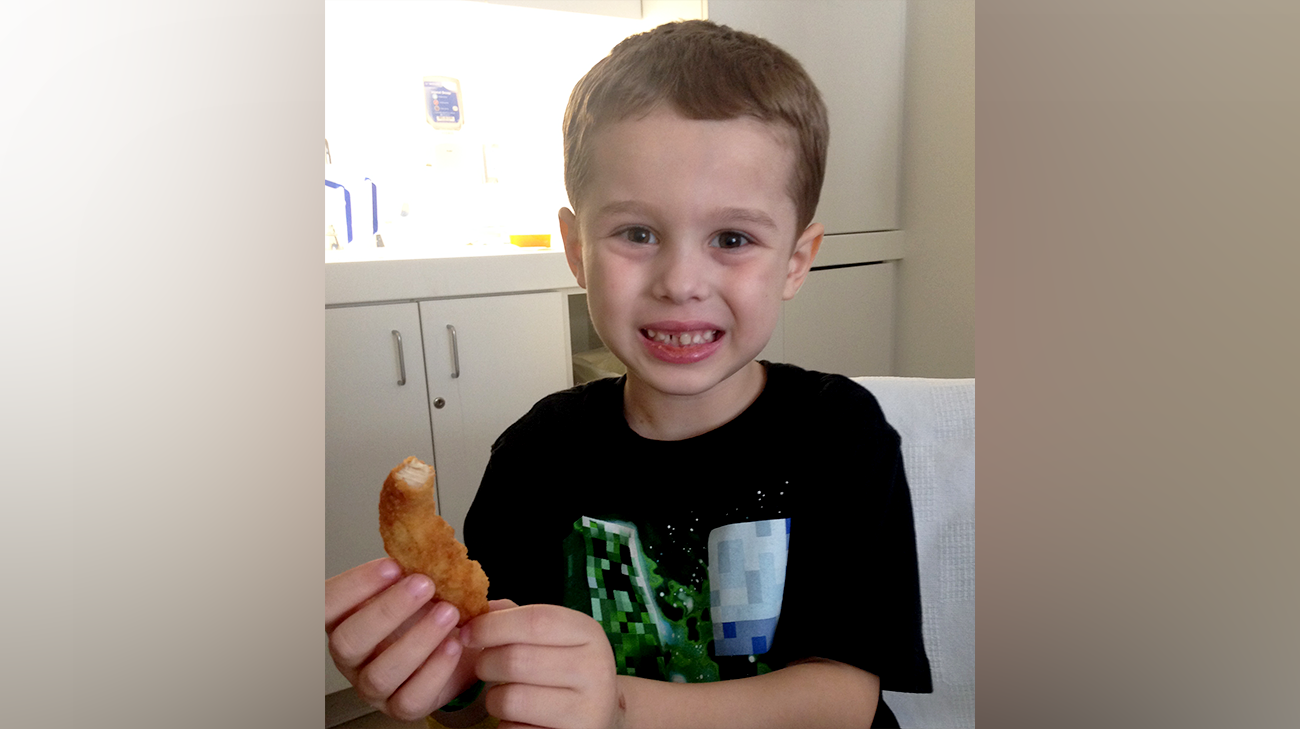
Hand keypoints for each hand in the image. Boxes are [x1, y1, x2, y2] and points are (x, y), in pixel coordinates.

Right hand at [325, 558, 473, 720]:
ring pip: (380, 673)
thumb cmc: (427, 612)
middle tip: (424, 584)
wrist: (460, 646)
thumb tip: (424, 542)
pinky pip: (411, 697)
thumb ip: (409, 568)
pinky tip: (455, 644)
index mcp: (344, 621)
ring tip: (448, 612)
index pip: (326, 605)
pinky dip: (436, 669)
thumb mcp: (414, 585)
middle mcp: (351, 658)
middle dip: (387, 610)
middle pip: (347, 642)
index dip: (354, 585)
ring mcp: (373, 687)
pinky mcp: (401, 707)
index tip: (392, 564)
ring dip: (417, 640)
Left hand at [463, 604, 622, 728]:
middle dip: (485, 662)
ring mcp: (585, 711)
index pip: (535, 621)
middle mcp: (595, 671)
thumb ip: (516, 617)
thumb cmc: (565, 667)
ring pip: (510, 700)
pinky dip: (506, 725)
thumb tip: (474, 612)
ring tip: (505, 694)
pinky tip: (521, 718)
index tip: (468, 632)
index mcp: (589, 634)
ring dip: (493, 698)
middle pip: (515, 660)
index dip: (493, 624)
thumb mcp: (554, 635)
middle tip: (485, 665)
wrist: (598, 713)